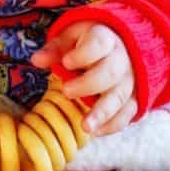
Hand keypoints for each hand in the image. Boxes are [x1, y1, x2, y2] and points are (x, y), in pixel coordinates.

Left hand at [30, 21, 136, 135]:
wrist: (118, 47)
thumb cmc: (87, 43)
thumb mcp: (70, 38)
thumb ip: (54, 50)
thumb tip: (36, 60)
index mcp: (106, 38)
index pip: (99, 43)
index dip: (83, 54)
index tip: (66, 62)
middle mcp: (122, 59)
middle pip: (110, 72)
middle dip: (88, 84)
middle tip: (66, 91)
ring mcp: (130, 80)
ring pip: (120, 96)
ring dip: (103, 113)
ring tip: (85, 127)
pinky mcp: (133, 98)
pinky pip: (126, 113)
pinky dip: (112, 125)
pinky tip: (95, 132)